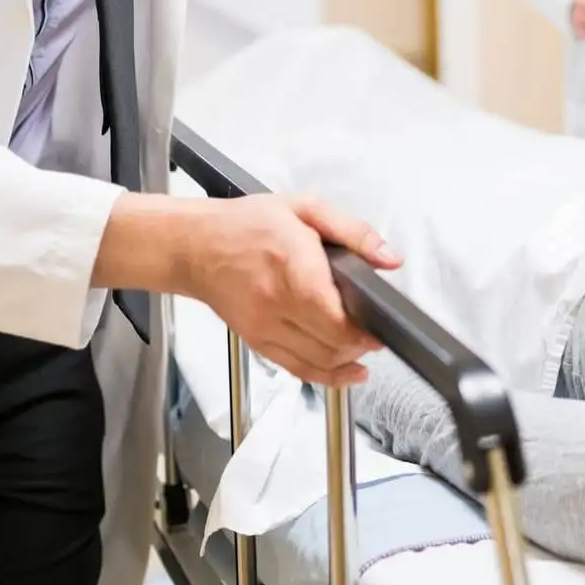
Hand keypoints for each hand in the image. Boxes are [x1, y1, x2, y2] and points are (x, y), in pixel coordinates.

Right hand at [178, 194, 402, 387]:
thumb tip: (389, 257)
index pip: (336, 319)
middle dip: (360, 347)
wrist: (195, 246)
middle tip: (376, 335)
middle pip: (330, 347)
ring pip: (314, 364)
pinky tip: (342, 369)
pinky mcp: (256, 340)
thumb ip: (354, 232)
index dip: (365, 331)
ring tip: (361, 350)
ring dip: (344, 363)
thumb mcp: (306, 209)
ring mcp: (264, 328)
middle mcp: (277, 304)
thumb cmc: (246, 225)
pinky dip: (322, 374)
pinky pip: (294, 368)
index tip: (381, 326)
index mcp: (294, 268)